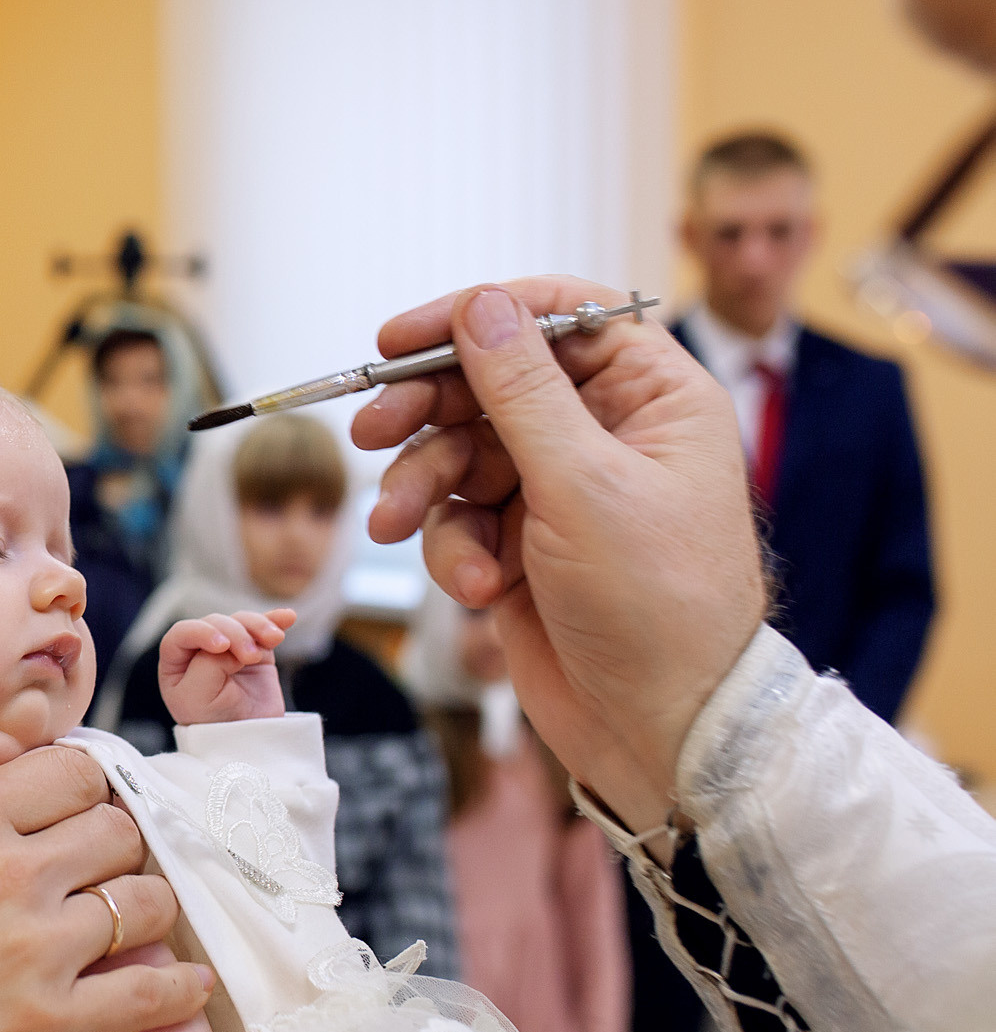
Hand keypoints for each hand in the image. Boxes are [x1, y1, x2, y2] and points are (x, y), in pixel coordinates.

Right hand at [0, 746, 212, 1031]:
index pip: (72, 773)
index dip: (76, 787)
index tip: (69, 807)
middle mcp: (12, 875)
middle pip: (118, 832)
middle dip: (109, 842)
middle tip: (93, 864)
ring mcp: (37, 956)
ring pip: (147, 905)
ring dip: (143, 905)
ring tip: (127, 918)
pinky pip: (152, 1001)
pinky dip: (180, 991)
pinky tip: (186, 986)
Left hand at [159, 609, 295, 724]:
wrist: (249, 743)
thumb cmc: (214, 722)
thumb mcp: (199, 698)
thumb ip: (208, 665)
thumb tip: (231, 646)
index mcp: (176, 661)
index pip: (182, 632)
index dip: (201, 631)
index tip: (221, 645)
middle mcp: (200, 650)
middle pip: (215, 623)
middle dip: (235, 634)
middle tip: (251, 656)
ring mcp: (229, 649)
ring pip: (241, 621)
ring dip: (258, 626)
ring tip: (274, 640)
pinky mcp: (256, 652)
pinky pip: (264, 629)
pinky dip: (275, 621)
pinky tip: (288, 617)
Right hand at [352, 281, 765, 836]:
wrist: (662, 728)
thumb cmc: (658, 604)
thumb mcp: (584, 483)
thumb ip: (522, 390)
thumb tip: (481, 304)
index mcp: (650, 397)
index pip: (556, 318)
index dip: (475, 318)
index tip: (400, 339)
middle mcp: (605, 432)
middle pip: (490, 384)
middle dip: (427, 411)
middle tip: (369, 431)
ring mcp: (560, 490)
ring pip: (460, 453)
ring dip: (423, 490)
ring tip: (396, 528)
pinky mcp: (522, 544)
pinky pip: (459, 518)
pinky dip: (450, 547)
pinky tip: (471, 586)